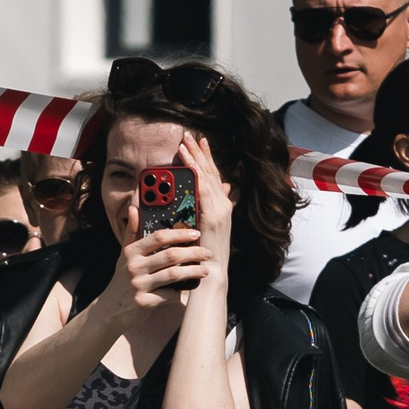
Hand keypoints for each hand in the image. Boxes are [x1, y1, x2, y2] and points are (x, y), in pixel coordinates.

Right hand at [109, 226, 209, 313]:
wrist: (112, 309)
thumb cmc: (124, 278)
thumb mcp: (125, 255)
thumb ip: (133, 232)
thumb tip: (134, 207)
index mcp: (131, 252)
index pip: (158, 237)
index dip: (179, 233)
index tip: (196, 233)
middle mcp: (133, 266)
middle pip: (169, 255)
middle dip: (192, 253)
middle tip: (207, 252)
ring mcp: (138, 285)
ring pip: (172, 274)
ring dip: (192, 272)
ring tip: (205, 270)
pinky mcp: (143, 302)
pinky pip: (169, 295)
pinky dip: (182, 293)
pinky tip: (192, 290)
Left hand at [182, 130, 233, 284]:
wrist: (211, 274)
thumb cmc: (204, 254)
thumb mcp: (204, 227)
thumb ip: (205, 208)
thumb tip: (207, 192)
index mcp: (221, 207)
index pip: (214, 176)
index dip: (206, 158)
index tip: (199, 142)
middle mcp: (224, 206)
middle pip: (211, 172)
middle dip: (200, 152)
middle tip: (189, 135)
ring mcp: (221, 211)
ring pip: (207, 178)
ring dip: (195, 159)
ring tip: (184, 143)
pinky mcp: (213, 217)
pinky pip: (204, 191)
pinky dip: (197, 176)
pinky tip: (189, 164)